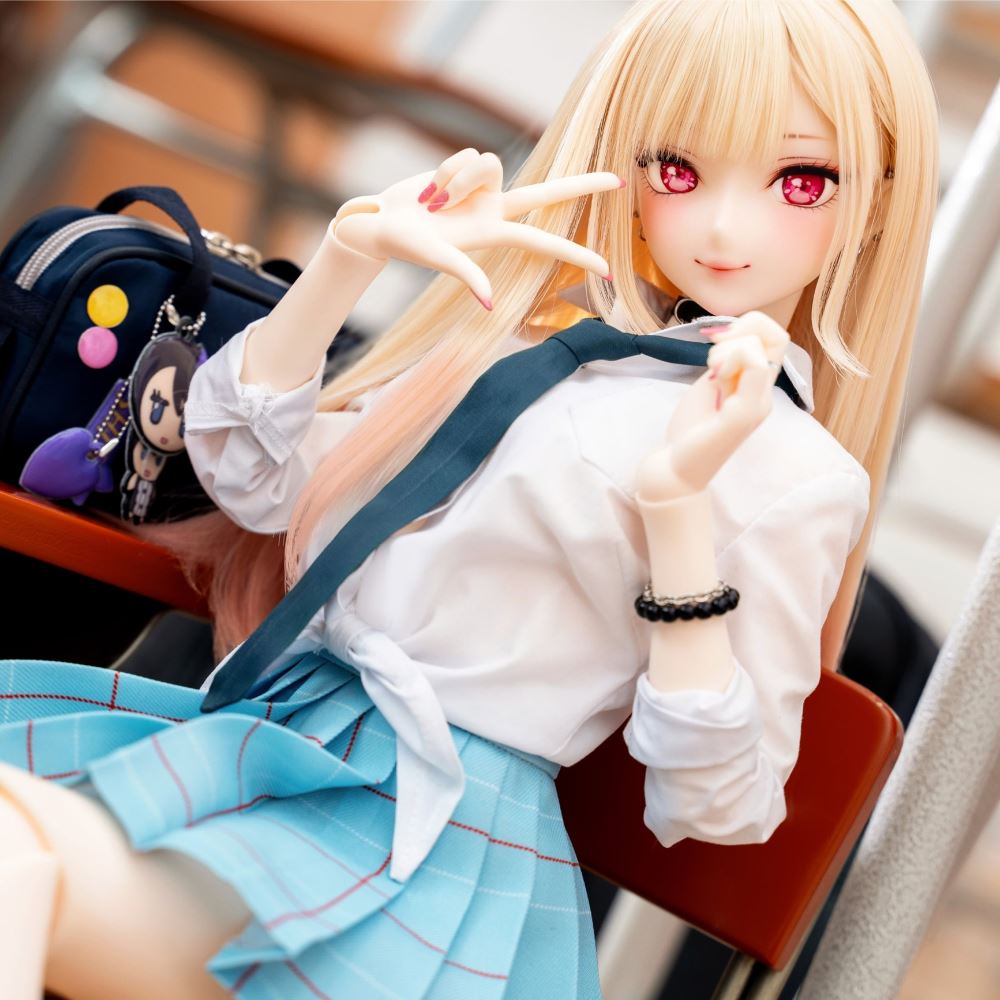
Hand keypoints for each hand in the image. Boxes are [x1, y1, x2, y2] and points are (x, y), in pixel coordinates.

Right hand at [330, 148, 621, 307]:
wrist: (380, 224)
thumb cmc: (406, 246)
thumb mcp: (436, 258)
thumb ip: (465, 275)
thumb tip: (489, 304)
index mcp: (494, 235)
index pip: (546, 243)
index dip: (577, 254)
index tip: (609, 269)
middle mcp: (495, 211)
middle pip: (549, 193)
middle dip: (581, 186)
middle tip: (618, 180)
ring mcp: (482, 189)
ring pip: (488, 162)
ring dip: (457, 178)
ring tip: (434, 202)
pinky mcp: (466, 169)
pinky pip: (467, 154)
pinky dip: (446, 171)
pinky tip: (430, 191)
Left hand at [634, 311, 790, 501]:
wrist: (677, 467)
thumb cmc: (691, 429)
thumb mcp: (710, 385)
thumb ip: (726, 363)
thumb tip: (731, 335)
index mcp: (758, 386)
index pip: (774, 336)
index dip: (747, 326)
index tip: (716, 342)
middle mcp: (765, 394)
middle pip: (776, 334)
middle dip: (741, 331)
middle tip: (714, 359)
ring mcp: (759, 403)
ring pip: (758, 347)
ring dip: (727, 351)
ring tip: (712, 377)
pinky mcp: (747, 412)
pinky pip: (753, 364)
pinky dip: (730, 361)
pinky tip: (714, 382)